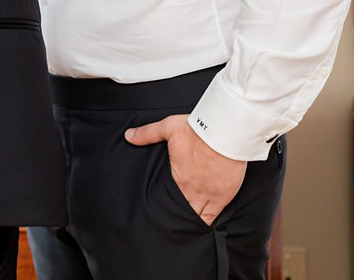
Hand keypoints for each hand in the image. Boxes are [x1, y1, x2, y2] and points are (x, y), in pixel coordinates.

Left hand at [125, 115, 246, 225]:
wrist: (225, 132)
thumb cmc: (198, 130)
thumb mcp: (168, 127)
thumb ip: (147, 134)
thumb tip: (128, 136)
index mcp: (178, 178)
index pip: (168, 200)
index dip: (164, 207)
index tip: (160, 211)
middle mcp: (192, 191)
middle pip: (181, 212)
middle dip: (175, 217)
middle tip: (170, 221)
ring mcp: (208, 195)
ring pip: (196, 217)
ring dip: (190, 221)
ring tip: (183, 227)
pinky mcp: (223, 196)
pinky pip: (213, 216)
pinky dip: (207, 222)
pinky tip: (202, 226)